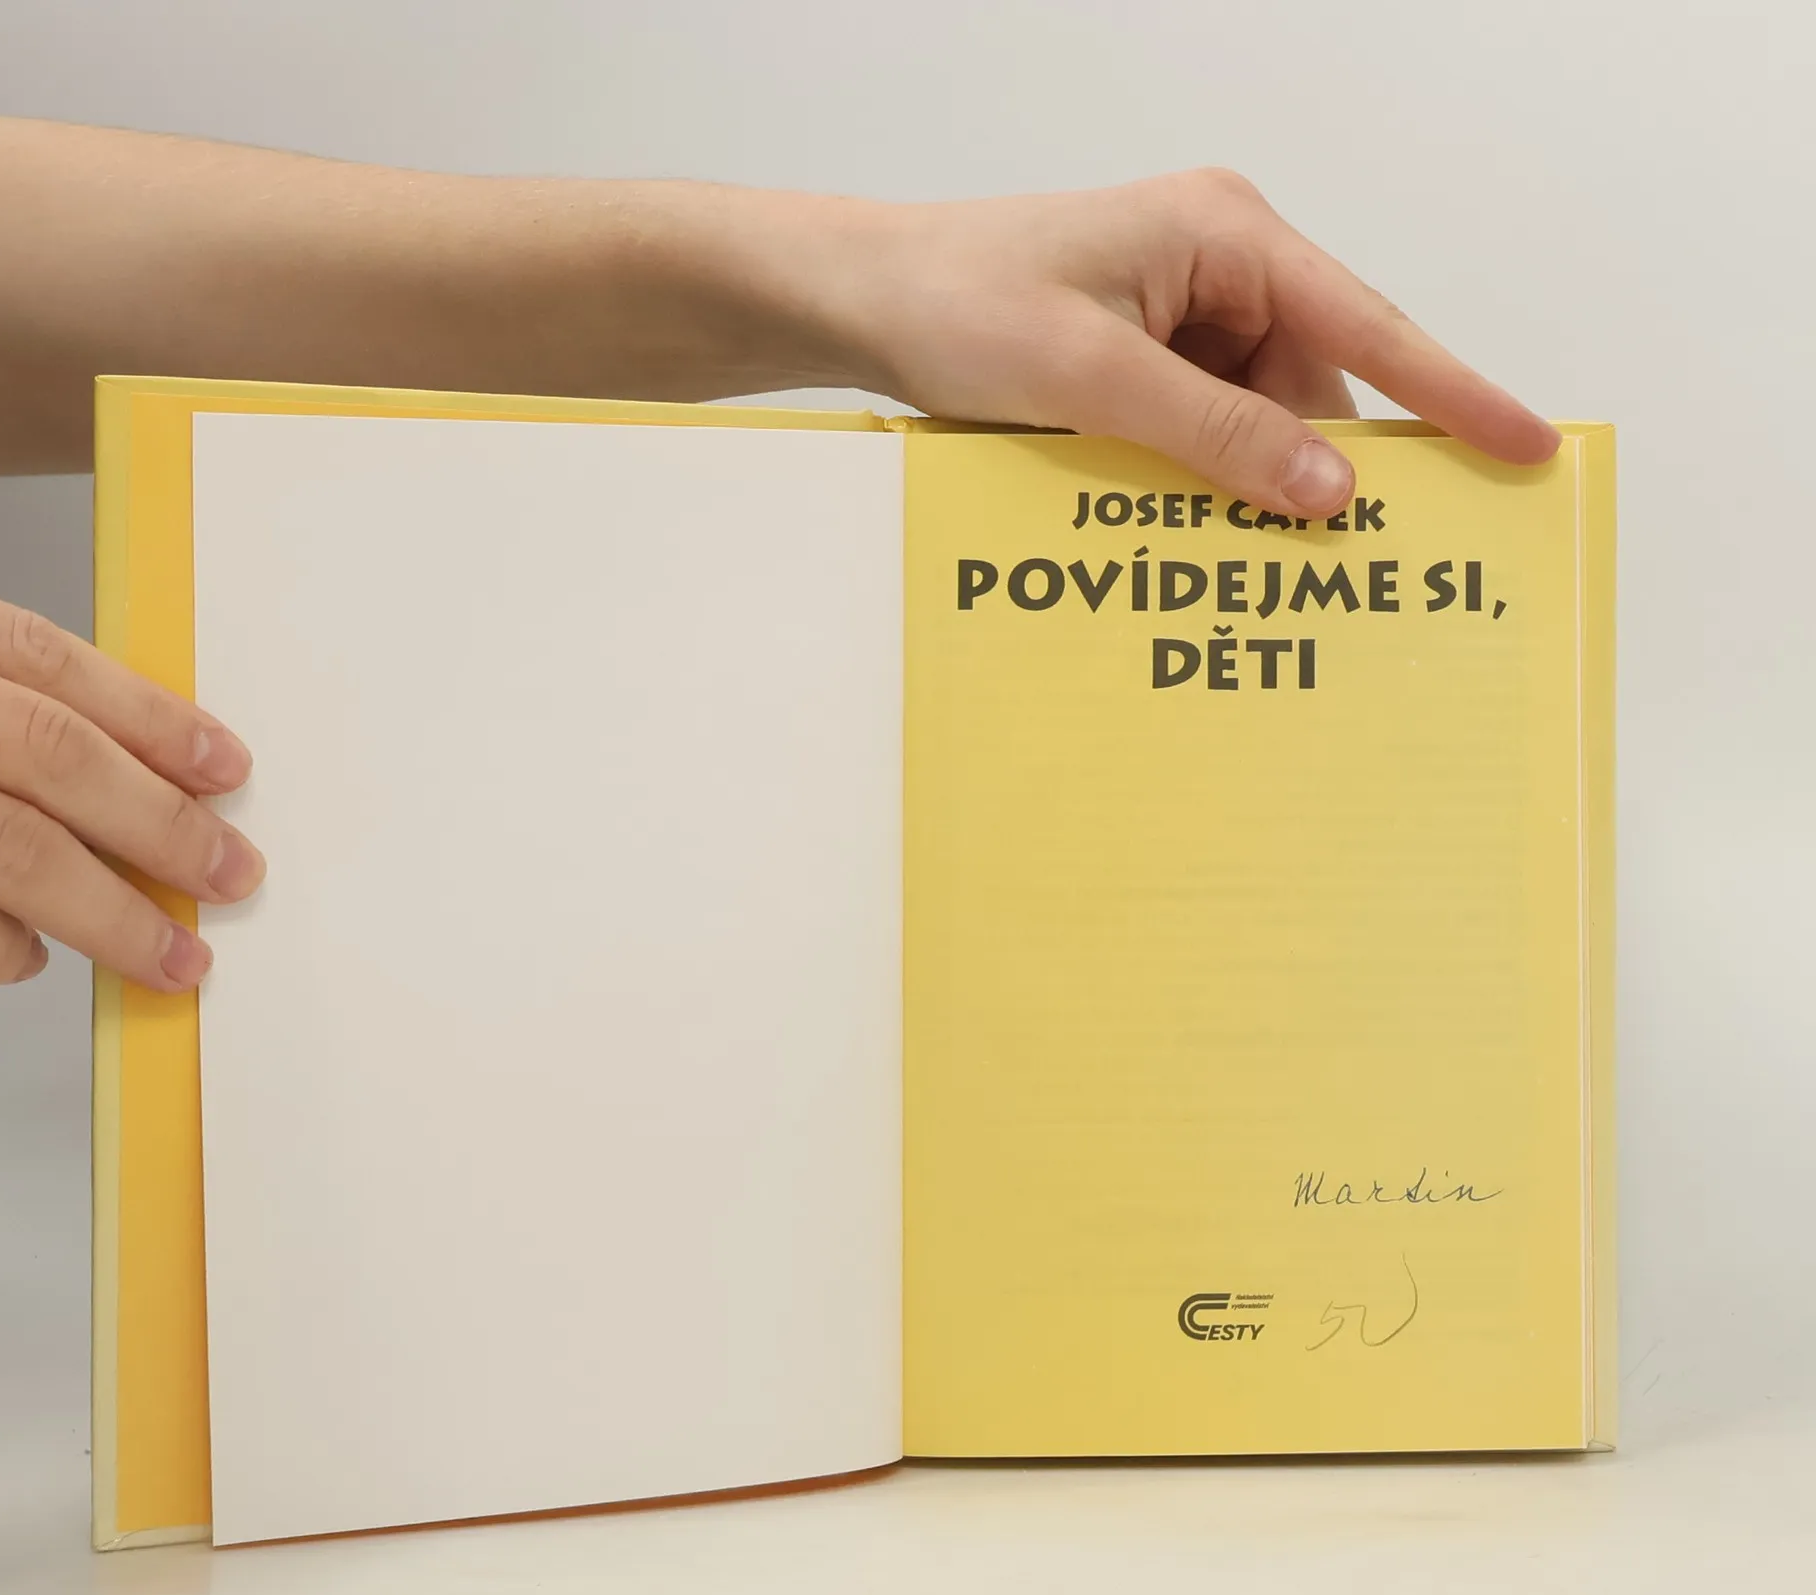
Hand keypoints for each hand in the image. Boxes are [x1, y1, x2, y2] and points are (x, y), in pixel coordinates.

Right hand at [0, 559, 262, 988]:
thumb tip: (125, 771)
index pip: (37, 657)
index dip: (150, 716)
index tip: (229, 770)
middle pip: (42, 749)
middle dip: (159, 822)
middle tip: (232, 873)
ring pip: (2, 841)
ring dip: (108, 910)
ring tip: (170, 952)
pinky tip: (29, 956)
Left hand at [812, 169, 1560, 513]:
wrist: (861, 301)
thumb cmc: (959, 304)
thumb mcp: (1092, 379)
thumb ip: (1217, 434)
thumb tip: (1333, 493)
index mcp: (1225, 235)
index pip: (1367, 324)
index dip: (1452, 394)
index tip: (1525, 446)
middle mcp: (1217, 266)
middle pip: (1313, 385)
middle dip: (1322, 471)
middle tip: (1350, 566)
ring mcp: (1179, 314)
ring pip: (1256, 420)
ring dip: (1249, 487)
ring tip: (1235, 558)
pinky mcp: (1141, 359)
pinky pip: (1203, 429)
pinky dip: (1201, 482)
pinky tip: (1181, 530)